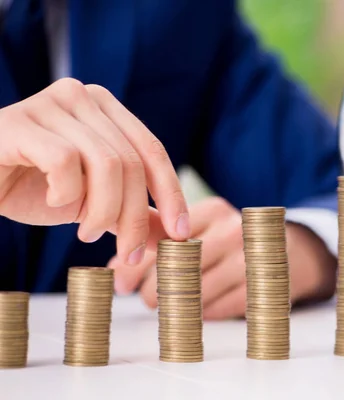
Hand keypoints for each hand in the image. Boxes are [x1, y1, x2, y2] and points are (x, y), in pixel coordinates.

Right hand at [0, 78, 189, 264]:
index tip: (180, 233)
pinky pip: (64, 162)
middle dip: (134, 216)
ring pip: (105, 164)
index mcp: (106, 107)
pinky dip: (67, 193)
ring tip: (88, 233)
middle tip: (128, 252)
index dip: (171, 193)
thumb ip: (132, 214)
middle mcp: (82, 95)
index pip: (152, 150)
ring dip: (102, 212)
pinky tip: (54, 201)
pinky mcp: (19, 122)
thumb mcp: (94, 204)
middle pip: (132, 162)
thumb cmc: (32, 188)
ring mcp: (50, 104)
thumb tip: (175, 236)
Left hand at [109, 197, 337, 319]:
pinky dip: (202, 315)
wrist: (291, 251)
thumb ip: (163, 241)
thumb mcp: (203, 228)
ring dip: (174, 307)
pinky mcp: (261, 288)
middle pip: (177, 268)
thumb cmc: (234, 241)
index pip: (164, 241)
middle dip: (152, 290)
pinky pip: (218, 309)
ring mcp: (250, 260)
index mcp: (213, 211)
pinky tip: (198, 311)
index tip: (121, 283)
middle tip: (144, 299)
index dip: (137, 265)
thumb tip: (117, 267)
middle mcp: (233, 231)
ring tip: (167, 308)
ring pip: (196, 292)